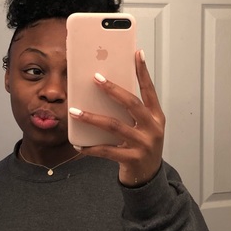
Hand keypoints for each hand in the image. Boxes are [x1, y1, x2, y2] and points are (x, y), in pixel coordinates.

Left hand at [68, 50, 164, 186]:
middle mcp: (153, 128)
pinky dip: (90, 147)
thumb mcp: (144, 126)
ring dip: (91, 117)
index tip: (136, 53)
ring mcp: (143, 144)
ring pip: (114, 126)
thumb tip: (107, 89)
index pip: (149, 89)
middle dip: (112, 89)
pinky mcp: (132, 159)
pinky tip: (77, 143)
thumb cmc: (143, 146)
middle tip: (95, 78)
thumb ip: (132, 111)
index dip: (143, 71)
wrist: (149, 177)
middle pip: (131, 103)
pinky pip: (106, 150)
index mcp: (156, 116)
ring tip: (74, 110)